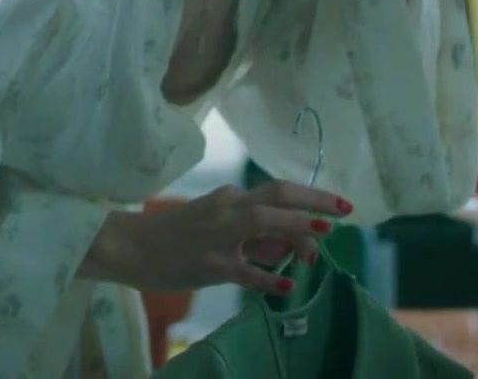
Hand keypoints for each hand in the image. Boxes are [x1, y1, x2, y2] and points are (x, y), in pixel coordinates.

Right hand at [83, 181, 351, 295]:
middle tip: (345, 212)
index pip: (279, 191)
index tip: (339, 203)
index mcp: (230, 196)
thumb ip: (253, 232)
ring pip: (265, 226)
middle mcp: (228, 209)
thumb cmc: (176, 233)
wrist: (132, 245)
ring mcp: (220, 237)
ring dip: (297, 233)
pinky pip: (248, 273)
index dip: (312, 196)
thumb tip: (291, 245)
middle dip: (315, 204)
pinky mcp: (211, 265)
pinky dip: (270, 279)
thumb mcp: (216, 222)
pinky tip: (287, 286)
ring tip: (317, 250)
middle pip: (279, 198)